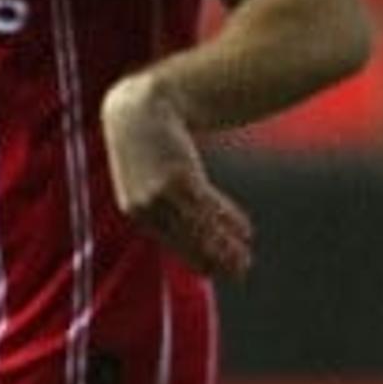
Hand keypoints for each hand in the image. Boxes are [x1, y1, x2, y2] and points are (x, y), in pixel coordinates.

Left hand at [101, 75, 252, 279]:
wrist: (139, 111)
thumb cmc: (146, 144)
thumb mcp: (148, 176)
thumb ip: (163, 199)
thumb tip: (194, 222)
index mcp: (135, 210)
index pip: (173, 243)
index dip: (199, 258)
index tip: (221, 272)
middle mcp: (146, 207)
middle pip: (188, 240)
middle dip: (216, 258)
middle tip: (241, 272)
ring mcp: (161, 194)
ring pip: (200, 227)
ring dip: (227, 245)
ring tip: (247, 257)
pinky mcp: (179, 178)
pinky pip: (208, 206)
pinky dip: (228, 220)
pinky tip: (245, 231)